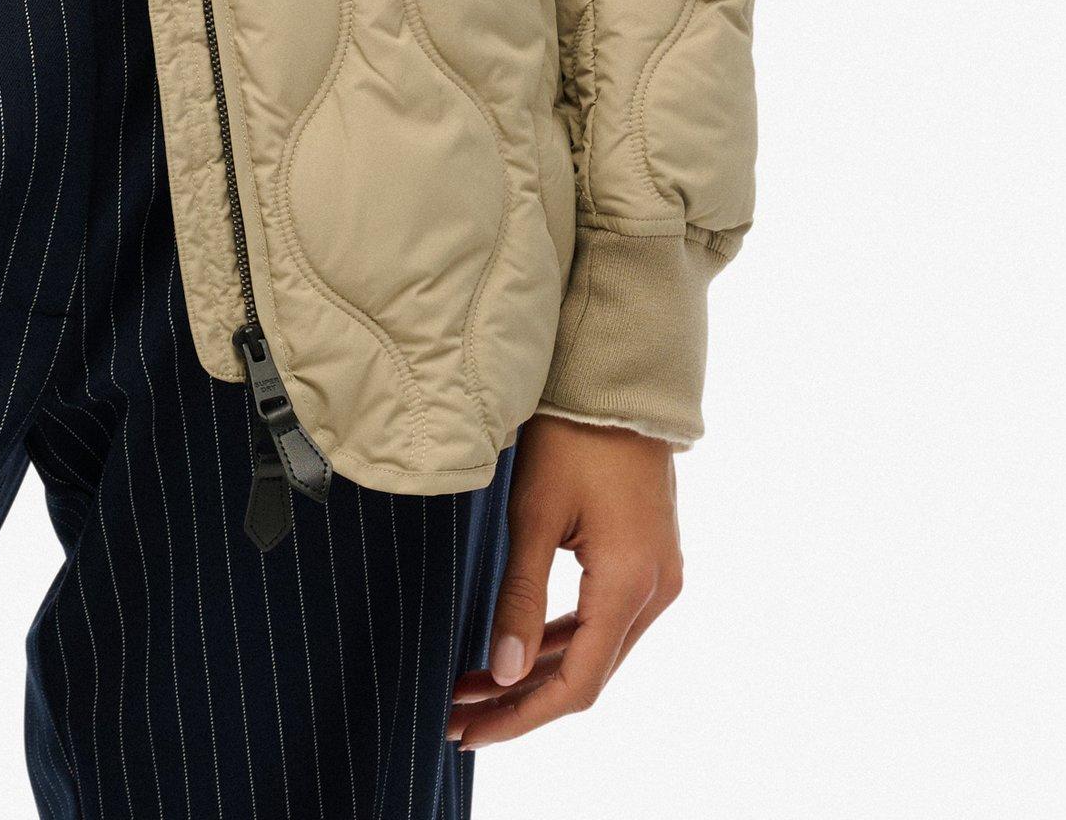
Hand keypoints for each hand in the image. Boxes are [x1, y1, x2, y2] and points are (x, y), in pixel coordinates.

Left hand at [448, 415, 682, 751]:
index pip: (576, 683)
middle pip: (586, 675)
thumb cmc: (572, 436)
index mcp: (631, 585)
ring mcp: (657, 578)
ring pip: (594, 649)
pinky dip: (560, 638)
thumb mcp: (535, 513)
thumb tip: (501, 670)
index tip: (469, 731)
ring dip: (536, 670)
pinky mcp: (647, 561)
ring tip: (471, 685)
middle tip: (456, 715)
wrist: (619, 381)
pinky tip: (516, 647)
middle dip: (519, 699)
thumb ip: (520, 596)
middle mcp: (655, 593)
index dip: (521, 715)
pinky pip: (603, 619)